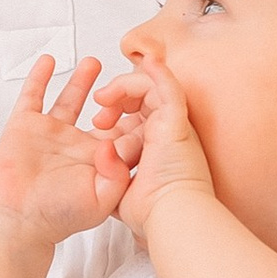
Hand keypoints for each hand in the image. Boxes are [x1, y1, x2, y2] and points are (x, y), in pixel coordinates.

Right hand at [0, 56, 128, 248]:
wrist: (17, 220)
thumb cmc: (58, 216)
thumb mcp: (101, 200)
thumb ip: (116, 174)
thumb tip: (112, 144)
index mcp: (99, 159)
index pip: (125, 133)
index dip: (139, 118)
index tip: (151, 99)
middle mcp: (77, 143)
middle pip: (102, 112)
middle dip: (117, 95)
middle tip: (127, 78)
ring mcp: (50, 133)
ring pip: (70, 98)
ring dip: (82, 80)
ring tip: (94, 63)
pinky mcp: (25, 125)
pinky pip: (33, 95)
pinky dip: (39, 77)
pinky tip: (49, 61)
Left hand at [91, 52, 214, 238]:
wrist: (170, 215)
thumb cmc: (152, 211)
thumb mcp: (117, 191)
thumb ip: (109, 174)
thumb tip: (103, 157)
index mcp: (149, 148)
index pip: (134, 118)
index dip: (115, 112)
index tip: (99, 120)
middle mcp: (163, 134)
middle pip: (142, 100)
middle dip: (118, 96)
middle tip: (100, 104)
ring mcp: (172, 126)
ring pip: (151, 90)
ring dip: (126, 86)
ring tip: (106, 95)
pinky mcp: (177, 121)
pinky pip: (170, 88)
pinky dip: (160, 73)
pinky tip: (150, 62)